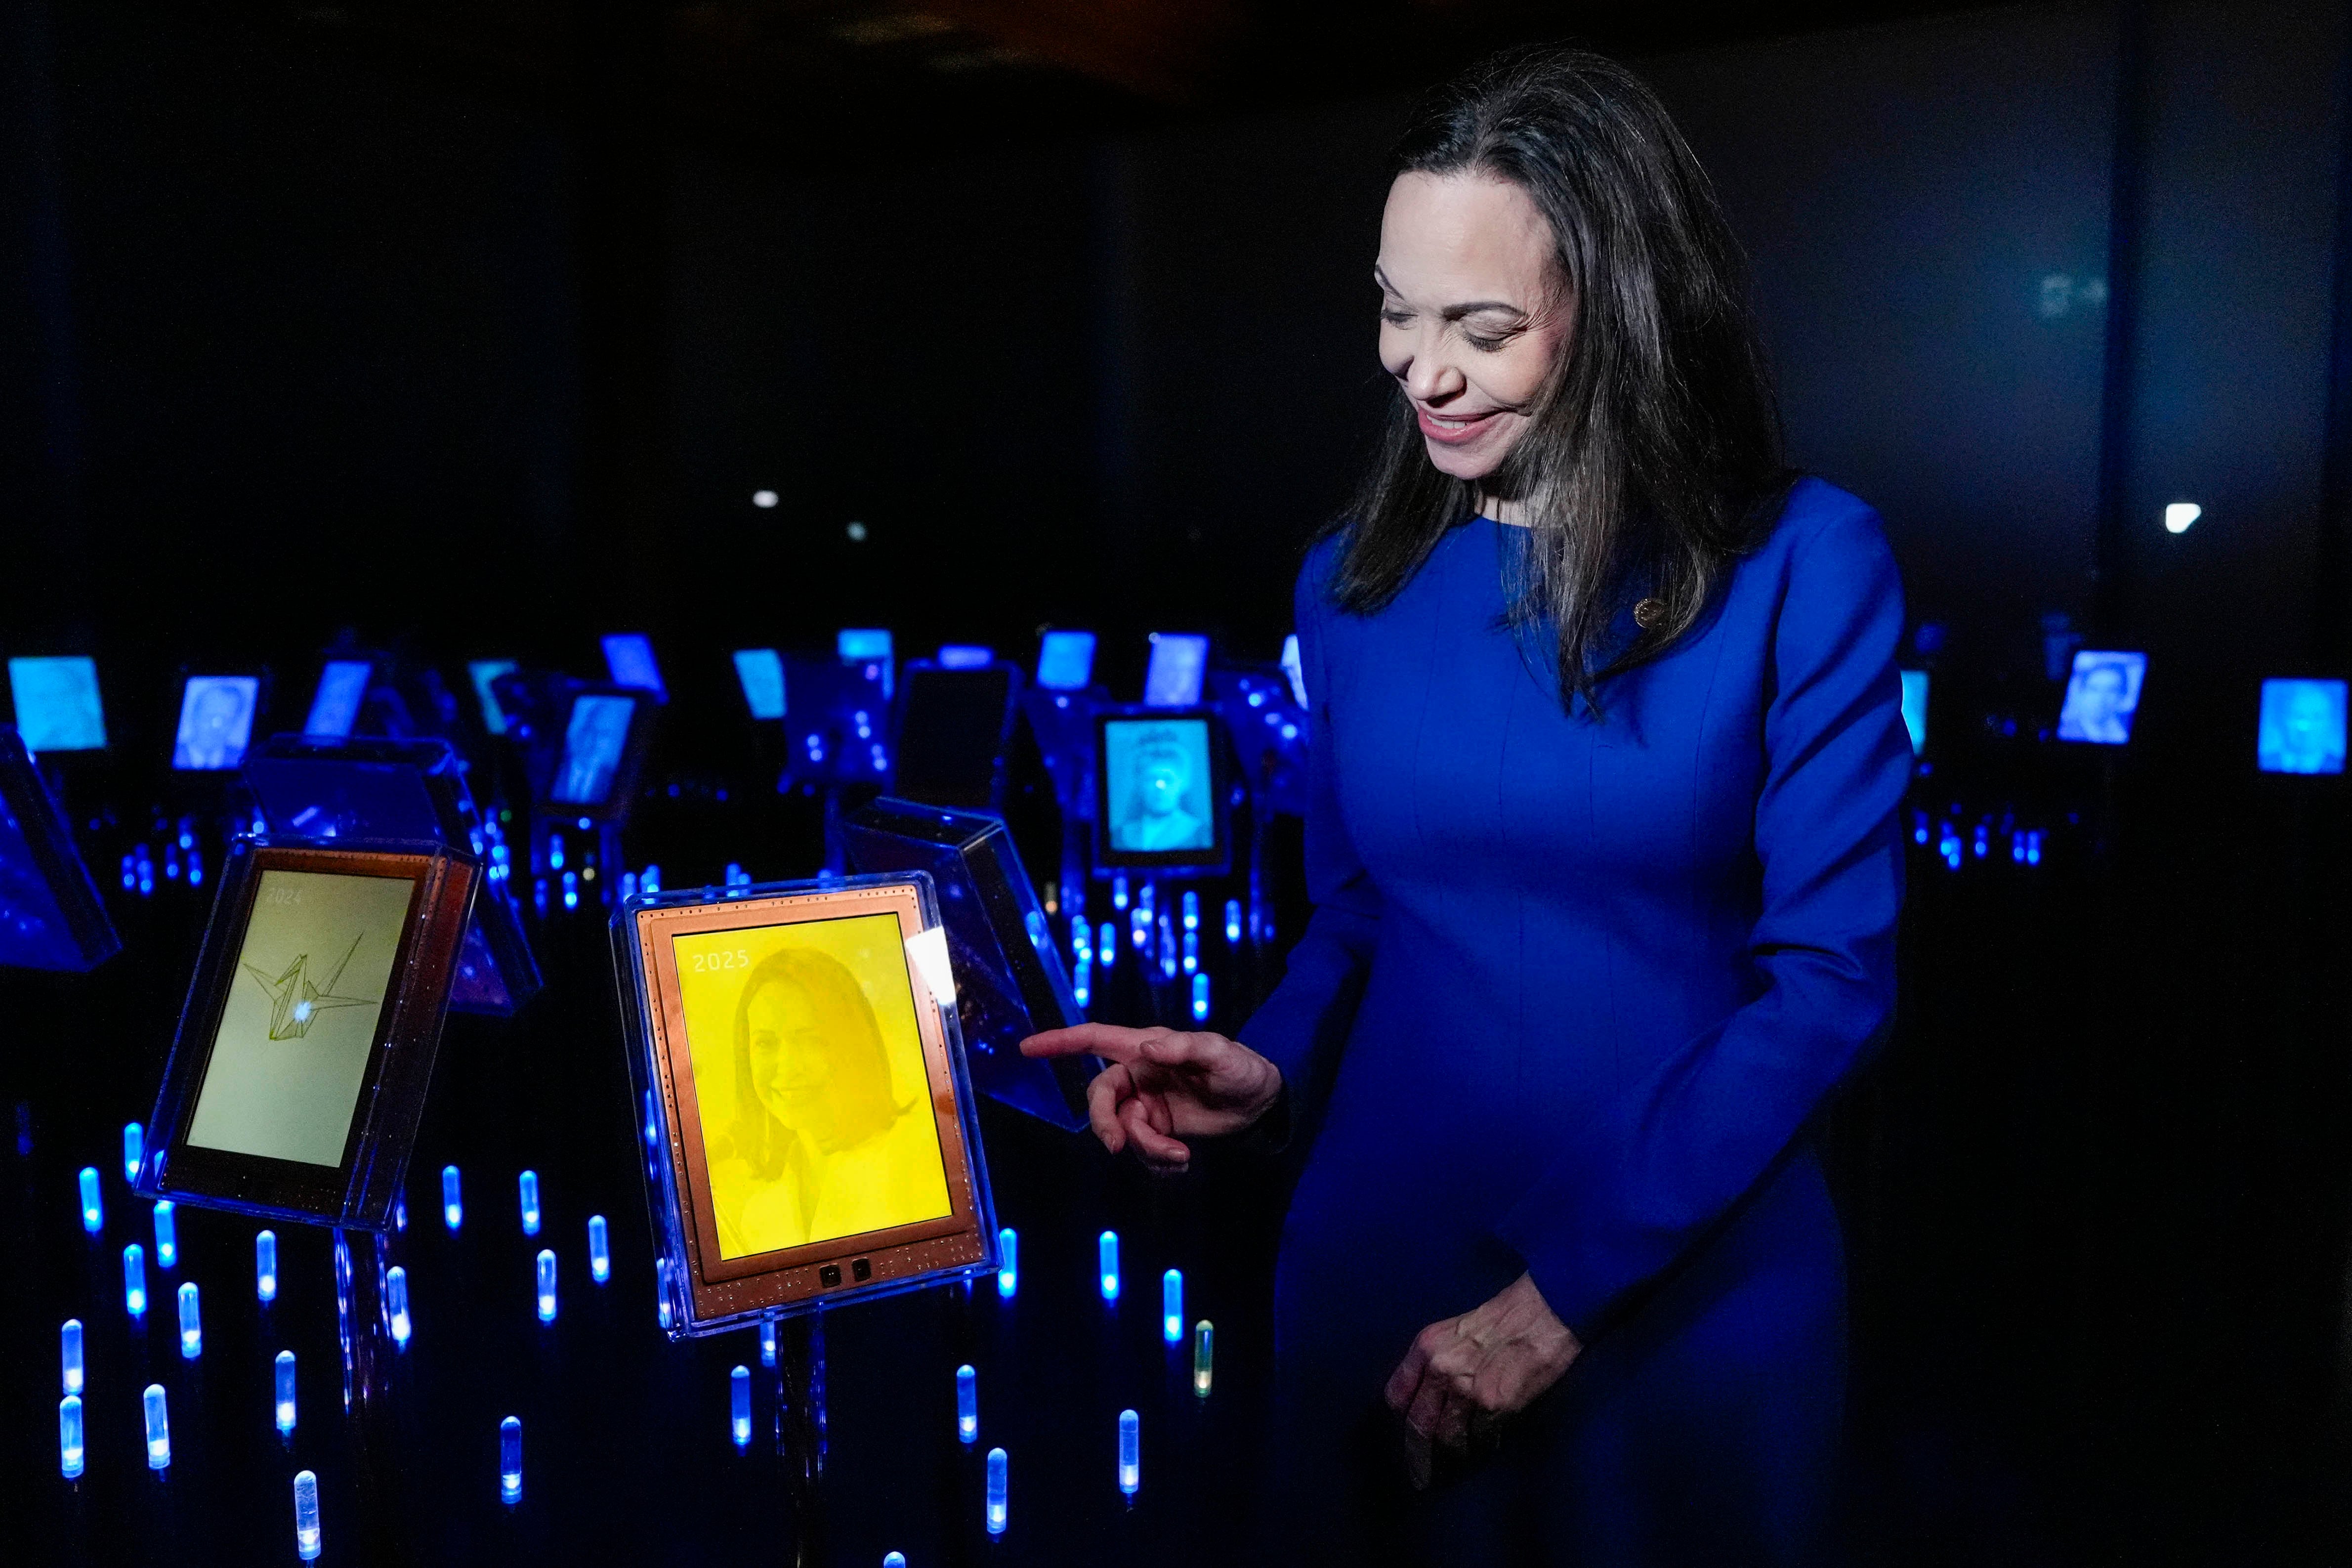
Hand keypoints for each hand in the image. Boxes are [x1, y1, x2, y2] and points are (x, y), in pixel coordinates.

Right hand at [1020, 1023, 1282, 1173]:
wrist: (1262, 1105)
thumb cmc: (1243, 1068)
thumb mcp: (1220, 1054)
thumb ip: (1184, 1049)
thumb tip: (1146, 1050)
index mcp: (1145, 1049)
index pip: (1094, 1040)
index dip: (1059, 1042)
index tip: (1027, 1049)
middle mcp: (1139, 1077)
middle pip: (1100, 1099)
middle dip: (1104, 1124)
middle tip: (1116, 1146)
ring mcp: (1146, 1106)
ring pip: (1121, 1132)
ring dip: (1145, 1149)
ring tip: (1180, 1156)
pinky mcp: (1158, 1132)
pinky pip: (1140, 1152)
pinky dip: (1157, 1162)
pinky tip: (1183, 1161)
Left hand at [1383, 1273, 1580, 1487]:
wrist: (1544, 1311)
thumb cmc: (1503, 1317)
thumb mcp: (1453, 1330)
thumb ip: (1434, 1362)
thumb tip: (1427, 1401)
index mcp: (1425, 1347)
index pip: (1397, 1397)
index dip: (1404, 1421)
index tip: (1410, 1437)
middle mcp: (1440, 1369)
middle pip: (1419, 1426)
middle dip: (1420, 1455)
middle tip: (1423, 1476)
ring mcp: (1467, 1390)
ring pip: (1448, 1439)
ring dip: (1449, 1461)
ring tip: (1449, 1475)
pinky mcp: (1496, 1405)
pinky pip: (1480, 1440)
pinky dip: (1480, 1452)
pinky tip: (1480, 1456)